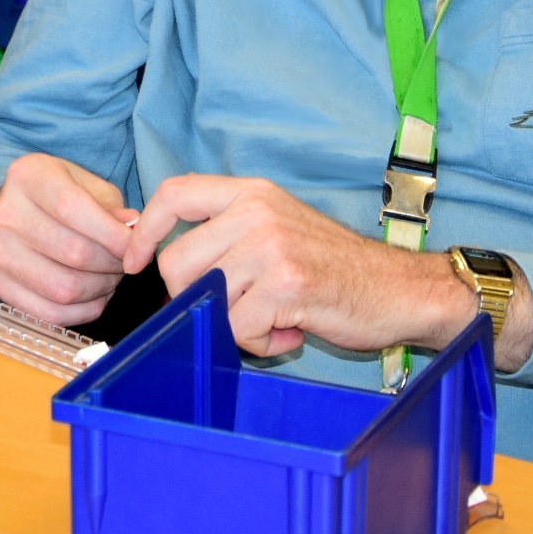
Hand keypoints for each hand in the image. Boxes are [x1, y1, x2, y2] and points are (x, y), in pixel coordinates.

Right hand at [0, 153, 137, 325]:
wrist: (6, 212)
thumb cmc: (52, 196)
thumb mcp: (81, 183)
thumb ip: (109, 205)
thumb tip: (131, 230)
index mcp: (28, 177)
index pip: (73, 208)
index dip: (112, 234)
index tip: (134, 246)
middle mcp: (5, 214)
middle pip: (74, 253)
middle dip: (112, 264)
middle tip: (124, 262)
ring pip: (65, 289)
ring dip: (101, 289)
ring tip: (109, 277)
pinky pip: (51, 314)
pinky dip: (83, 310)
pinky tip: (93, 295)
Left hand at [121, 175, 473, 357]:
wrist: (400, 289)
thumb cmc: (334, 267)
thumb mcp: (276, 228)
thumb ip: (226, 233)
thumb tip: (160, 259)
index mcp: (251, 192)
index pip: (174, 193)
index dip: (144, 230)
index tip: (132, 261)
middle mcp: (257, 211)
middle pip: (176, 262)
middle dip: (195, 300)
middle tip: (238, 310)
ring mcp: (270, 245)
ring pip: (206, 299)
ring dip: (235, 324)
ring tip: (273, 318)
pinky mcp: (285, 283)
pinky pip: (238, 327)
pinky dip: (259, 342)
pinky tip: (292, 329)